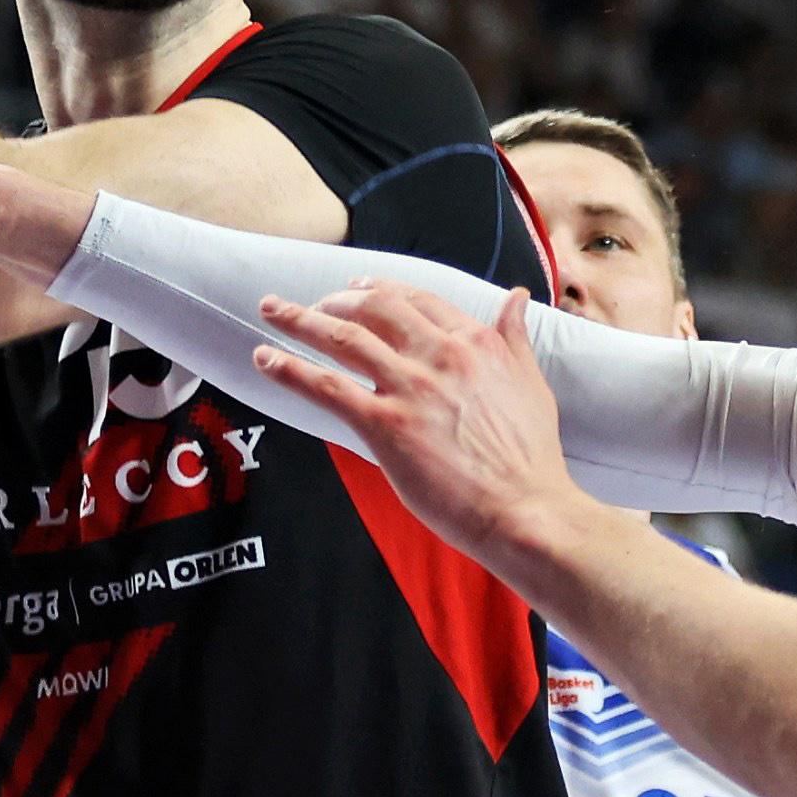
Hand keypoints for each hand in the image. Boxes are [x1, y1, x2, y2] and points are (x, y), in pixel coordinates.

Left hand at [253, 284, 593, 561]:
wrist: (525, 508)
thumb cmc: (530, 456)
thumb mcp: (531, 382)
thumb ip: (514, 337)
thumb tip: (516, 297)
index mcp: (475, 342)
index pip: (418, 300)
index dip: (382, 291)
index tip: (360, 289)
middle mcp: (439, 355)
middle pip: (374, 308)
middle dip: (336, 299)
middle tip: (313, 301)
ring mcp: (410, 387)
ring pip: (343, 338)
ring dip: (300, 320)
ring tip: (272, 311)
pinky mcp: (385, 424)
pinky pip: (326, 386)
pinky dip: (291, 368)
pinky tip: (266, 359)